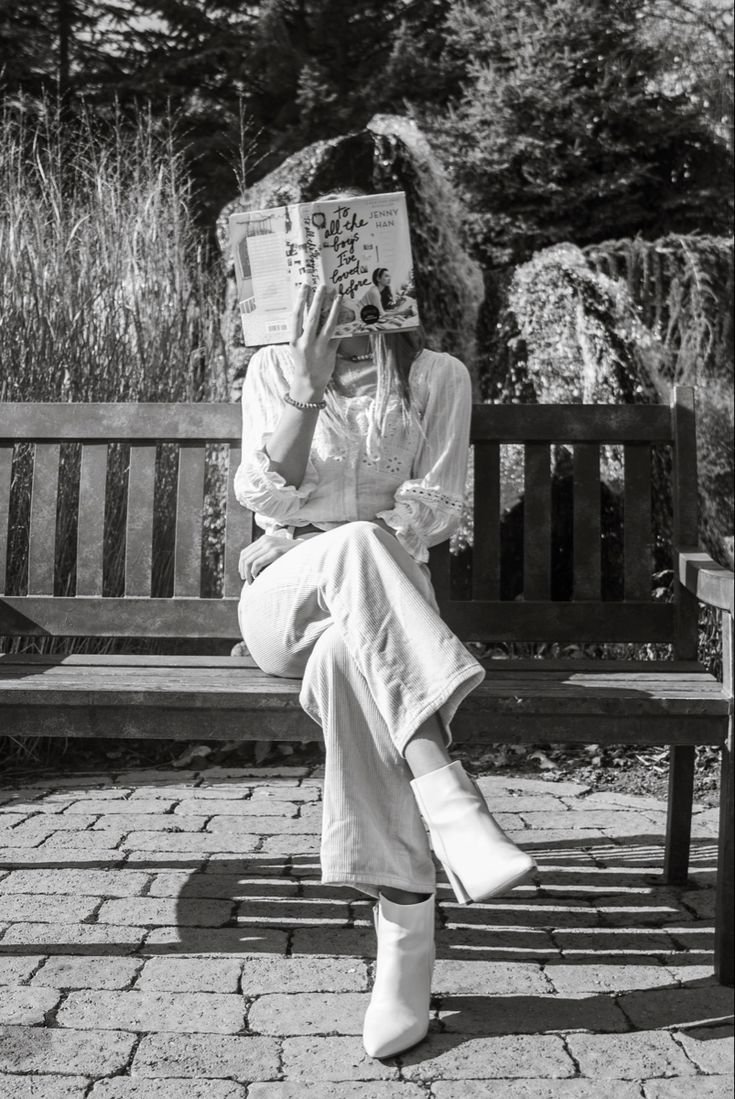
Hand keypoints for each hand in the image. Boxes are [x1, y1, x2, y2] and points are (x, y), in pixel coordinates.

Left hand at [238, 535, 296, 583]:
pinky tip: (257, 577)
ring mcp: (270, 545)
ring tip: (251, 581)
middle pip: (245, 556)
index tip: (244, 574)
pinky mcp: (275, 552)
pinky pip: (257, 564)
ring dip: (248, 573)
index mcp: (264, 539)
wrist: (308, 551)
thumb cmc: (292, 556)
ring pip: (249, 561)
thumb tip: (250, 569)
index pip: (245, 552)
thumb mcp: (276, 552)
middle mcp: (265, 540)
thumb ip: (265, 556)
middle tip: (247, 580)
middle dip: (243, 570)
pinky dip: (254, 572)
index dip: (241, 565)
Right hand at [289, 284, 341, 399]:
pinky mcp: (330, 352)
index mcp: (294, 339)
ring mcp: (318, 348)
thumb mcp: (297, 346)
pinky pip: (337, 335)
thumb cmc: (302, 361)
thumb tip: (311, 310)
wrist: (308, 381)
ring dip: (333, 309)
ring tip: (337, 296)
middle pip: (312, 317)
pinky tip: (345, 313)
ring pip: (327, 325)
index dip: (300, 300)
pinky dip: (341, 324)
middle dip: (318, 300)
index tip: (304, 287)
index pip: (297, 316)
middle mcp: (306, 343)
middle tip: (322, 286)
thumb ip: (302, 330)